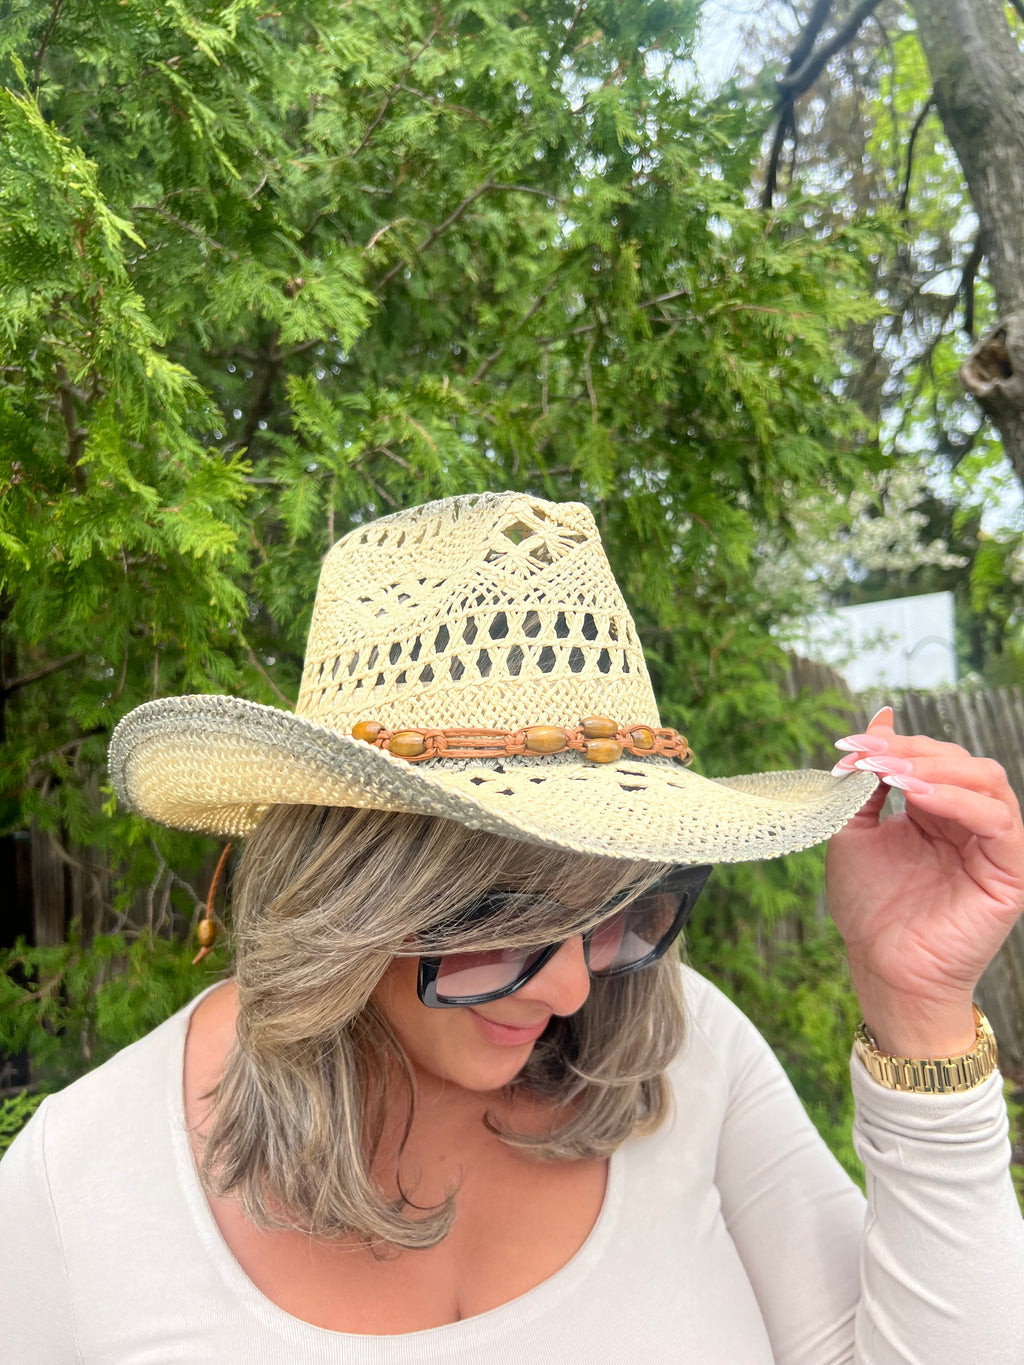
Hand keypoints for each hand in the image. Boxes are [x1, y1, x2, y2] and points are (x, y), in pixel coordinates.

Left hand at [825, 706, 1023, 1056]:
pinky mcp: (1010, 871)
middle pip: (960, 761)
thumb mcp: (854, 832)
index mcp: (936, 811)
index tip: (847, 745)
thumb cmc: (869, 908)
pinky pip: (997, 821)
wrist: (881, 967)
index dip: (891, 745)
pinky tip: (916, 798)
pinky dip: (957, 801)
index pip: (929, 758)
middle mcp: (969, 822)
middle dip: (911, 751)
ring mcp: (993, 845)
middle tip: (870, 756)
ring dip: (936, 769)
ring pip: (986, 781)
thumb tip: (879, 717)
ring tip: (892, 774)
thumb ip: (865, 781)